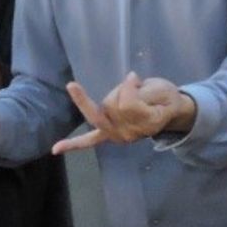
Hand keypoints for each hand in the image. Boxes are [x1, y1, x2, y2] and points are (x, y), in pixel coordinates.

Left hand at [52, 72, 195, 155]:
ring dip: (111, 98)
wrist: (170, 112)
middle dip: (120, 91)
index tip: (135, 77)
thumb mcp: (162, 89)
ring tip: (128, 96)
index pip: (127, 103)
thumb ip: (144, 90)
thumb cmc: (166, 99)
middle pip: (111, 105)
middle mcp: (129, 134)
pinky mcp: (107, 134)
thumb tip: (128, 81)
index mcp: (146, 123)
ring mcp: (116, 136)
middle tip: (134, 87)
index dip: (129, 86)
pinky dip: (73, 145)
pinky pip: (89, 141)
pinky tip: (56, 149)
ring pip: (101, 110)